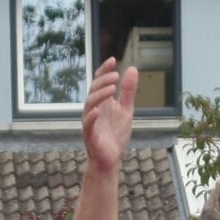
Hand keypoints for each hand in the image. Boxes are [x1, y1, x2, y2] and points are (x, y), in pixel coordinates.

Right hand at [80, 58, 137, 173]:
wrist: (110, 159)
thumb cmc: (115, 134)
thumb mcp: (126, 109)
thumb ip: (128, 91)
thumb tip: (132, 69)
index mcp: (102, 102)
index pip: (100, 81)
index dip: (105, 70)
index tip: (113, 60)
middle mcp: (93, 109)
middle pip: (94, 90)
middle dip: (104, 81)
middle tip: (116, 76)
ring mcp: (90, 122)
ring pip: (89, 104)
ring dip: (100, 95)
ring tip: (112, 88)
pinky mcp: (90, 136)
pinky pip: (88, 124)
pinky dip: (91, 117)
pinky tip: (98, 111)